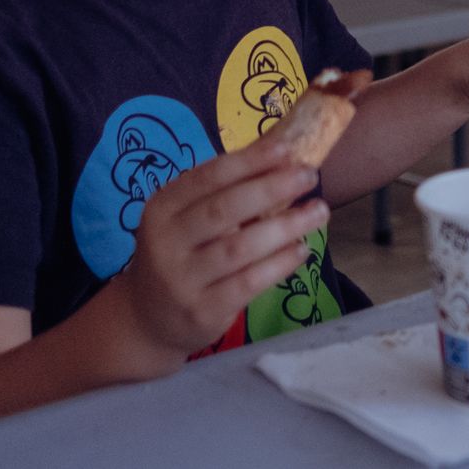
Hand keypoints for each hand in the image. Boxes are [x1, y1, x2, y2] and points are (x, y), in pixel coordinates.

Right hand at [113, 129, 325, 371]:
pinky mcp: (203, 310)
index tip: (288, 149)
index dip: (249, 161)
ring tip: (319, 211)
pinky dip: (279, 264)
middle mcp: (165, 243)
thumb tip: (279, 148)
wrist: (149, 320)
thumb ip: (223, 189)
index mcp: (161, 209)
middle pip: (223, 209)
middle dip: (271, 188)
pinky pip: (248, 282)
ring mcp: (182, 280)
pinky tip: (302, 250)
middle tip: (310, 175)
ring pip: (240, 247)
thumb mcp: (186, 219)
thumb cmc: (181, 254)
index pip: (207, 177)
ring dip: (286, 226)